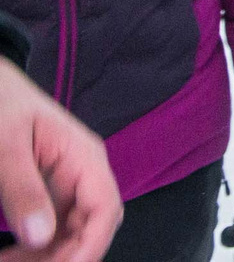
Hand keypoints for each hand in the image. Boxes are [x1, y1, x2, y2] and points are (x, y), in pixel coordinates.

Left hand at [0, 59, 120, 261]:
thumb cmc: (1, 104)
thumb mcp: (6, 146)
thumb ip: (22, 189)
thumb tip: (40, 238)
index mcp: (84, 157)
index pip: (105, 209)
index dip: (90, 246)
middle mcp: (83, 173)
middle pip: (90, 227)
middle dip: (64, 257)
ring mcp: (66, 182)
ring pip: (70, 232)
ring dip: (47, 256)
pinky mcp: (47, 189)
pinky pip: (50, 226)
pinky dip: (34, 247)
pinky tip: (11, 256)